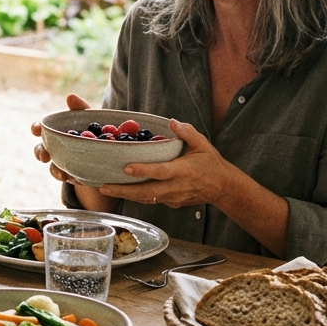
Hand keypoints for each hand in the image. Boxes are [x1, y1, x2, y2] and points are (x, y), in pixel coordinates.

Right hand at [31, 93, 91, 181]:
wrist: (111, 154)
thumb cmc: (95, 131)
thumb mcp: (91, 119)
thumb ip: (80, 108)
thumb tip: (69, 96)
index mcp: (55, 132)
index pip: (40, 129)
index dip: (36, 128)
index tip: (36, 129)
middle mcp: (55, 148)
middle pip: (41, 150)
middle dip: (40, 153)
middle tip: (45, 156)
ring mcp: (62, 163)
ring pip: (52, 168)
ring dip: (54, 170)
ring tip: (61, 174)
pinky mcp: (73, 176)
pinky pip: (69, 179)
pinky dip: (72, 178)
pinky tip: (77, 178)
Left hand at [99, 119, 233, 208]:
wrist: (223, 188)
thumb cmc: (211, 164)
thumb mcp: (203, 145)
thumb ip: (187, 132)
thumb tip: (171, 121)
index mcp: (184, 170)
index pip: (161, 171)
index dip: (144, 170)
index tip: (126, 168)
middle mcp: (176, 186)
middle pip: (147, 191)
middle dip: (124, 190)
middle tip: (103, 187)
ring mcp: (173, 198)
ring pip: (146, 199)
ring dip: (125, 195)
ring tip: (104, 189)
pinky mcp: (171, 203)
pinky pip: (151, 200)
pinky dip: (135, 197)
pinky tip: (120, 191)